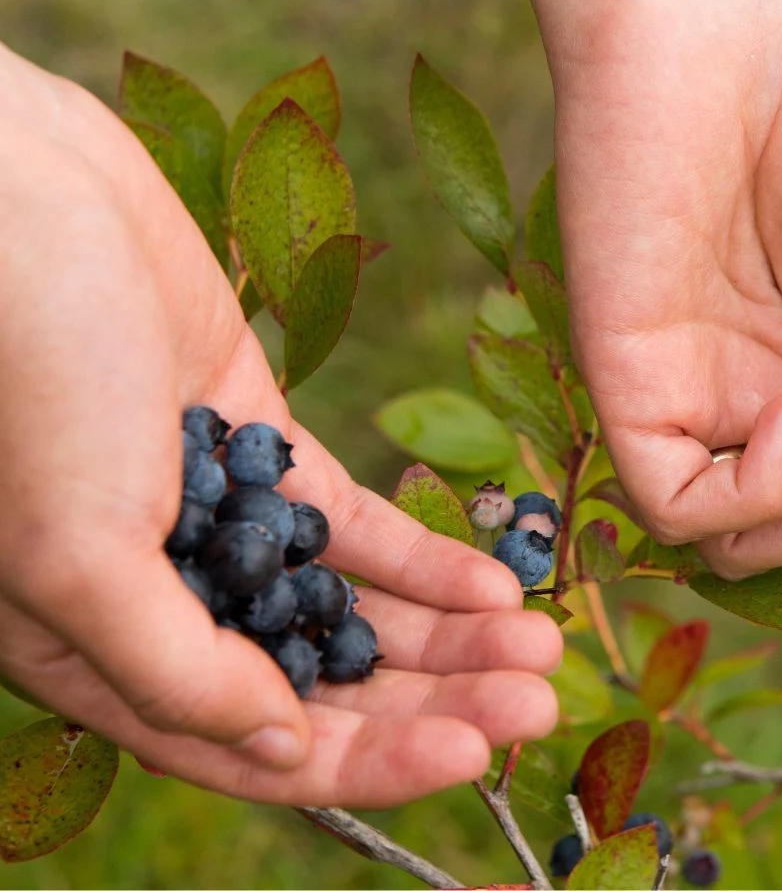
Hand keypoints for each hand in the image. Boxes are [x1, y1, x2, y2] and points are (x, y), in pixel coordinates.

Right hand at [0, 43, 561, 806]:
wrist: (20, 205)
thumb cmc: (21, 382)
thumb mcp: (75, 553)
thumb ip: (172, 669)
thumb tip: (281, 744)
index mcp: (100, 654)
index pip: (253, 744)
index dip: (368, 764)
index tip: (474, 756)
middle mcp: (170, 600)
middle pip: (324, 683)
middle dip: (435, 701)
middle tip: (539, 704)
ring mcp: (225, 521)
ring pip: (354, 610)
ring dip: (449, 638)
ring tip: (541, 652)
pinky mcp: (265, 444)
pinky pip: (359, 524)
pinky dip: (425, 559)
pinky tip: (495, 587)